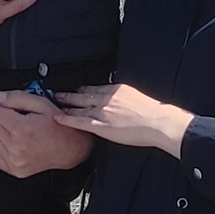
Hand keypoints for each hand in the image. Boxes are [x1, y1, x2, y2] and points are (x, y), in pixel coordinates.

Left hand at [0, 86, 94, 178]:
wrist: (72, 148)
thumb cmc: (61, 127)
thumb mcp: (43, 104)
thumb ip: (18, 98)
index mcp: (21, 130)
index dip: (6, 105)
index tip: (15, 108)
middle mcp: (16, 148)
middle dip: (5, 118)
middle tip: (21, 118)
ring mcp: (15, 161)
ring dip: (3, 132)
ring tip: (19, 131)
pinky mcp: (15, 170)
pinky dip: (3, 148)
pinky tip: (16, 144)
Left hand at [53, 81, 191, 154]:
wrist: (159, 122)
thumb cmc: (154, 113)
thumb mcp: (138, 98)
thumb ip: (127, 98)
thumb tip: (124, 102)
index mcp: (117, 90)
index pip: (96, 88)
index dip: (85, 88)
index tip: (78, 88)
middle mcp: (108, 98)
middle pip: (85, 94)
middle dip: (71, 94)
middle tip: (59, 93)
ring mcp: (103, 111)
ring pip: (80, 107)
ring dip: (66, 105)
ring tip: (56, 103)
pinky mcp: (102, 125)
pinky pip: (80, 122)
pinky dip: (68, 119)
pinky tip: (58, 118)